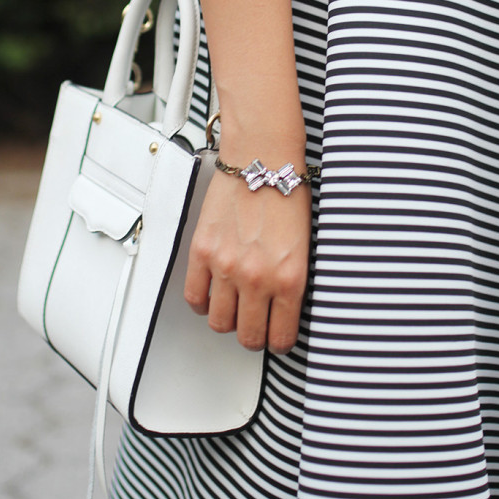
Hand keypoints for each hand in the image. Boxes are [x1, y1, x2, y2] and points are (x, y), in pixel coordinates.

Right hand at [184, 170, 311, 353]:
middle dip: (253, 336)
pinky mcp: (202, 252)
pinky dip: (202, 301)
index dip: (279, 341)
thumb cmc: (287, 192)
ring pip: (218, 322)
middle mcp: (257, 277)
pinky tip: (213, 291)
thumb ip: (292, 281)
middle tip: (256, 325)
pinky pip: (194, 297)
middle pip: (248, 337)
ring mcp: (226, 266)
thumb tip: (283, 308)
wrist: (262, 157)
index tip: (277, 335)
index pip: (281, 337)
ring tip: (234, 305)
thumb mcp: (305, 246)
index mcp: (290, 278)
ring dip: (227, 319)